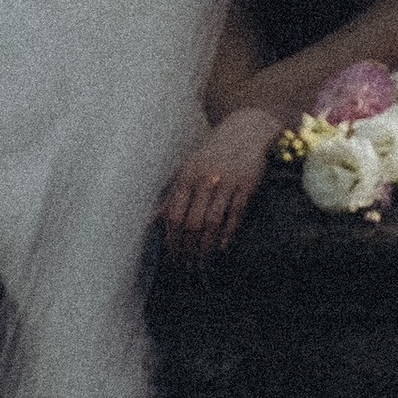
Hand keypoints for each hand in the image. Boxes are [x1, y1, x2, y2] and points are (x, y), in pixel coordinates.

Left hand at [154, 106, 281, 264]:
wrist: (245, 131)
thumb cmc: (212, 155)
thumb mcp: (188, 170)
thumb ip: (172, 196)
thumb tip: (151, 221)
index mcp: (186, 175)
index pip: (174, 214)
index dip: (172, 238)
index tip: (173, 256)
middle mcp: (205, 178)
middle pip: (192, 222)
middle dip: (188, 249)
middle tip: (188, 266)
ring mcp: (227, 181)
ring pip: (213, 222)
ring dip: (206, 248)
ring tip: (203, 264)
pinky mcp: (247, 184)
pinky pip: (236, 214)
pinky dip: (228, 234)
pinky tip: (221, 249)